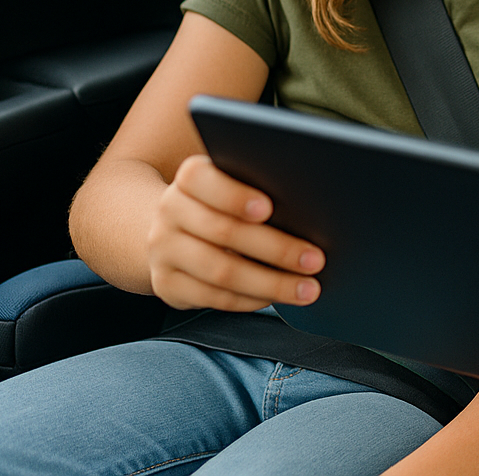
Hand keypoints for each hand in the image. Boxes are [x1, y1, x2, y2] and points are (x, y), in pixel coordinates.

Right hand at [146, 154, 324, 310]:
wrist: (173, 230)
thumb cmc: (222, 204)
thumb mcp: (232, 186)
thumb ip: (259, 188)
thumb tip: (310, 209)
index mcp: (188, 179)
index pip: (203, 180)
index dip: (234, 195)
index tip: (268, 208)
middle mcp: (170, 211)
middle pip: (224, 231)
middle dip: (276, 248)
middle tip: (315, 260)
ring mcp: (164, 251)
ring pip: (221, 271)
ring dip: (271, 283)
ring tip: (307, 289)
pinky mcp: (166, 284)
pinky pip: (214, 297)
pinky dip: (251, 300)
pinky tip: (277, 297)